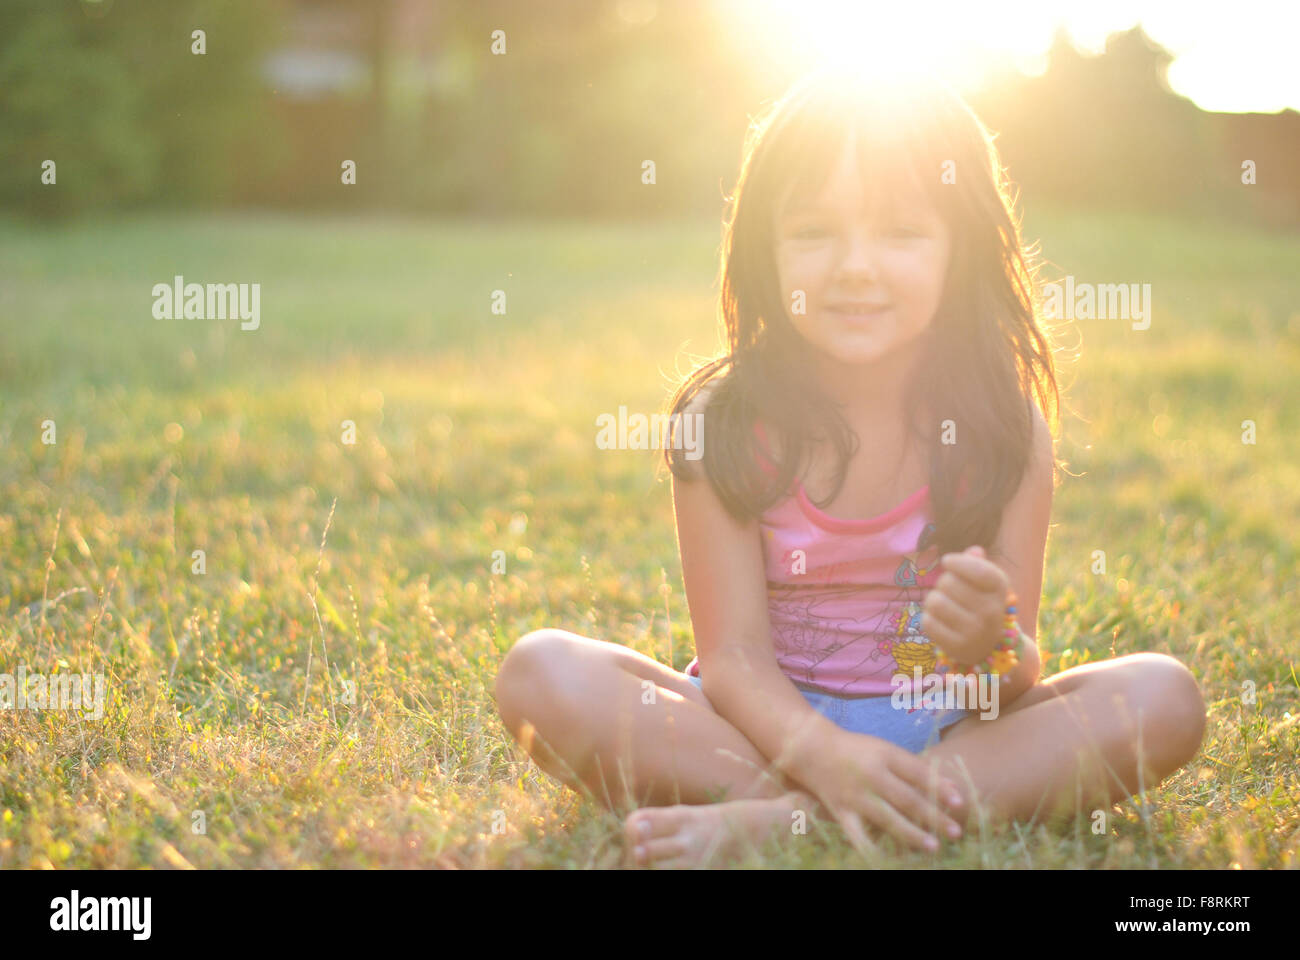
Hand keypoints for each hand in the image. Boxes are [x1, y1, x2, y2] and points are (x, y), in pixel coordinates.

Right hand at [796, 727, 965, 854]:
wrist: (811, 748)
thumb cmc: (857, 750)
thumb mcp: (885, 750)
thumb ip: (913, 767)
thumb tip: (948, 787)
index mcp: (885, 754)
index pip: (917, 772)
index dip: (939, 787)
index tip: (960, 802)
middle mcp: (871, 774)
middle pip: (907, 798)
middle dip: (933, 816)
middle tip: (955, 831)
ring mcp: (855, 794)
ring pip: (887, 818)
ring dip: (911, 834)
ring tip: (933, 846)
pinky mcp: (841, 811)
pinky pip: (858, 835)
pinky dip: (872, 850)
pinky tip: (887, 862)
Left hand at [922, 544, 1011, 666]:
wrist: (987, 645)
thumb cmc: (980, 603)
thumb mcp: (984, 582)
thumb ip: (976, 563)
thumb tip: (975, 551)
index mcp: (999, 588)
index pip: (978, 569)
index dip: (957, 562)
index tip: (947, 561)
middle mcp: (992, 611)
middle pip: (947, 582)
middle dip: (943, 583)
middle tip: (950, 592)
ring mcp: (975, 632)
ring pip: (935, 602)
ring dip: (933, 600)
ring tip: (944, 605)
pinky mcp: (958, 647)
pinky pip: (928, 622)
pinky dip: (929, 618)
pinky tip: (941, 621)